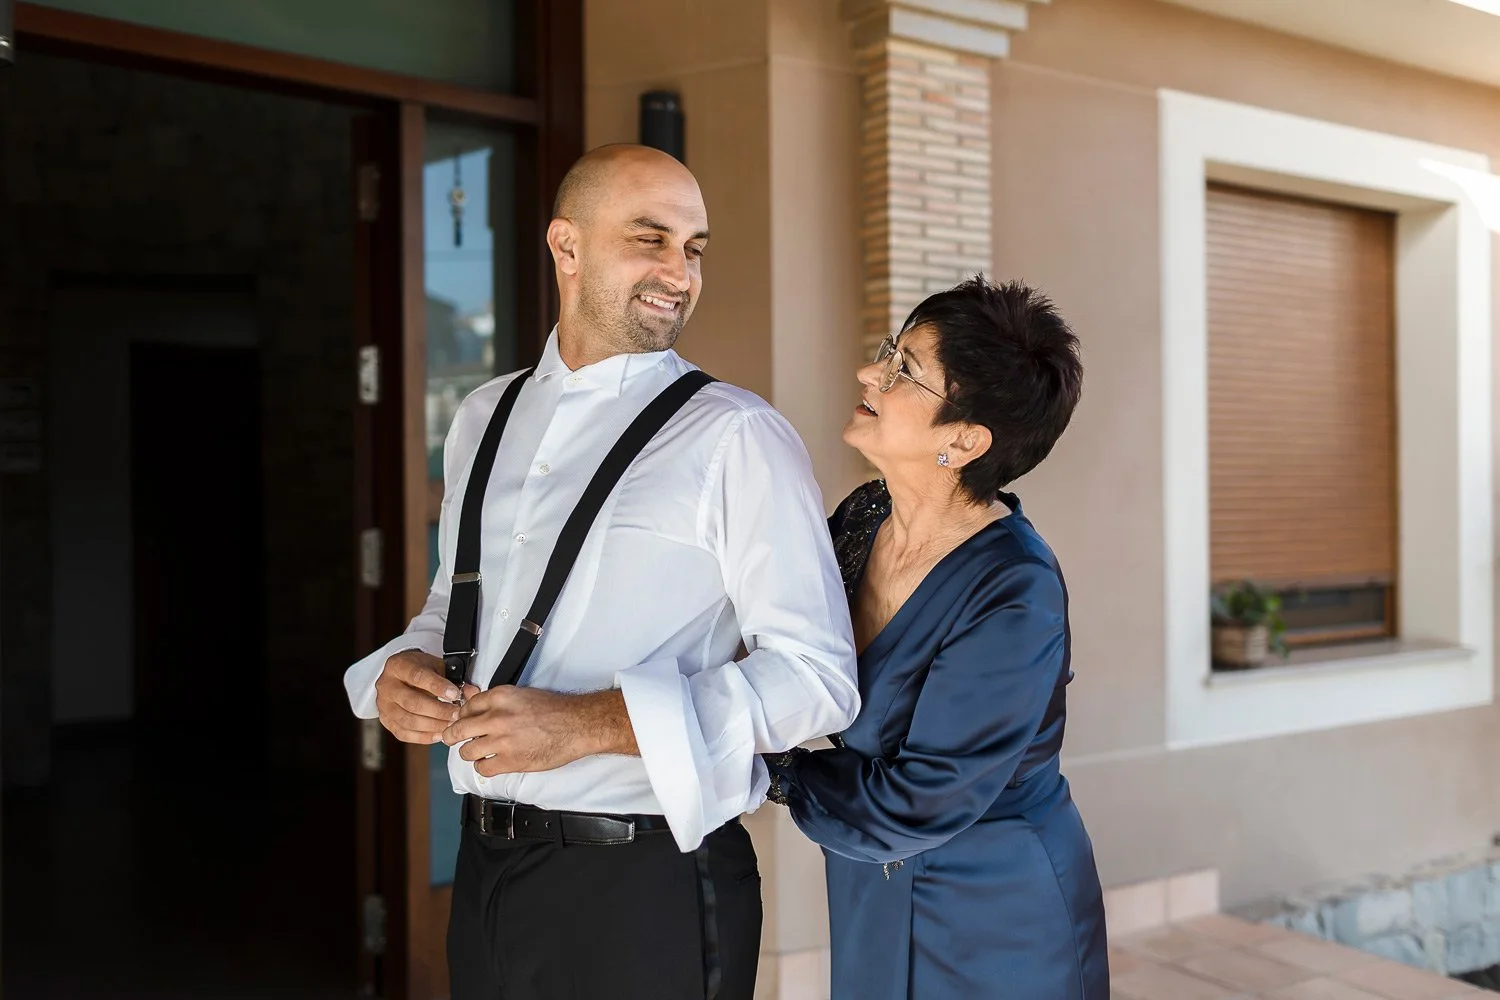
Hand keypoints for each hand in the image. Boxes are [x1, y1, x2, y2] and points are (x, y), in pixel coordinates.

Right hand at [374, 649, 462, 743]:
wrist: (402, 674)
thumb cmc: (420, 669)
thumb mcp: (436, 666)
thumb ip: (454, 678)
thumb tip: (472, 692)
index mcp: (398, 666)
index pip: (417, 676)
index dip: (437, 687)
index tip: (455, 694)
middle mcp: (387, 686)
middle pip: (412, 703)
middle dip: (438, 711)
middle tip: (457, 714)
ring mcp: (383, 705)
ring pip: (408, 721)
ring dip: (433, 726)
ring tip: (451, 725)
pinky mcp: (386, 721)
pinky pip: (404, 733)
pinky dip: (423, 737)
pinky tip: (438, 734)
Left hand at [442, 687, 636, 776]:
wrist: (577, 725)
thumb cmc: (554, 709)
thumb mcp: (522, 695)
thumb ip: (496, 701)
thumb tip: (473, 700)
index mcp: (500, 697)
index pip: (467, 707)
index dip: (462, 715)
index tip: (463, 721)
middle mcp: (497, 718)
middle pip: (458, 730)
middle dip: (452, 735)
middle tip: (453, 739)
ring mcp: (502, 741)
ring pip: (467, 751)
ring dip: (470, 753)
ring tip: (478, 752)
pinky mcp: (510, 761)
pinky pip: (482, 768)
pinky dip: (484, 767)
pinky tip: (491, 762)